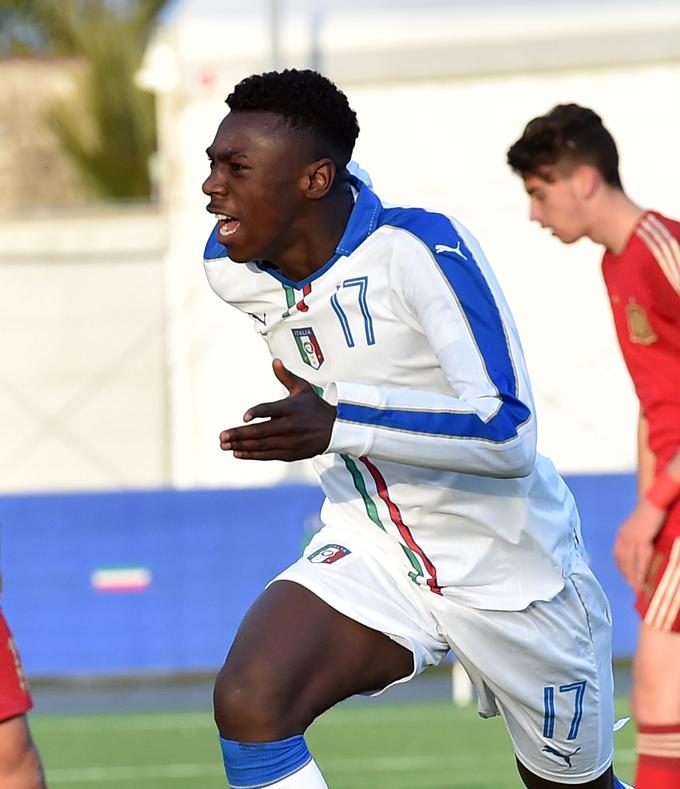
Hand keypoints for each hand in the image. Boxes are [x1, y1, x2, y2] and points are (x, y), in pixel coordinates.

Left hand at [219, 358, 335, 460]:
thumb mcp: (303, 389)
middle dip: (239, 434)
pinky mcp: (291, 454)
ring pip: (262, 445)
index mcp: (292, 408)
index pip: (271, 410)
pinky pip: (268, 455)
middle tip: (222, 436)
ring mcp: (290, 442)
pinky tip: (238, 453)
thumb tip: (275, 361)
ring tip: (225, 445)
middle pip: (261, 431)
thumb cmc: (316, 407)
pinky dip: (252, 455)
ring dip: (241, 446)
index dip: (257, 413)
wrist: (336, 430)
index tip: (244, 416)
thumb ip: (286, 376)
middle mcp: (290, 426)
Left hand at [613, 499, 665, 590]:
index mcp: (622, 534)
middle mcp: (623, 537)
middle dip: (629, 577)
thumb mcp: (642, 529)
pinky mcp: (641, 538)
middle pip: (624, 562)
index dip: (624, 570)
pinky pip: (642, 558)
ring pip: (632, 563)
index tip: (630, 582)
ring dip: (635, 578)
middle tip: (636, 591)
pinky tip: (645, 580)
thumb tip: (644, 557)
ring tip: (640, 591)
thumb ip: (640, 542)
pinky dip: (642, 571)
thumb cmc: (652, 514)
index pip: (619, 557)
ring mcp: (631, 537)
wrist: (656, 500)